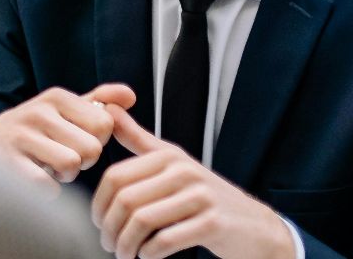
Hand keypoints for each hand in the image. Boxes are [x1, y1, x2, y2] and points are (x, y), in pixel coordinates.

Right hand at [0, 83, 135, 193]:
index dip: (96, 140)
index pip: (105, 124)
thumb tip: (130, 96)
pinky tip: (33, 179)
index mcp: (55, 97)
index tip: (75, 140)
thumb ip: (98, 102)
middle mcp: (36, 111)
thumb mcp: (63, 111)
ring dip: (64, 176)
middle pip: (92, 148)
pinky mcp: (7, 164)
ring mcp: (19, 137)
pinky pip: (48, 187)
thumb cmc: (33, 133)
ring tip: (46, 166)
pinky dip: (46, 191)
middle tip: (59, 156)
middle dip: (81, 161)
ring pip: (71, 166)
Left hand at [93, 106, 296, 258]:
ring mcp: (201, 197)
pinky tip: (148, 256)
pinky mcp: (213, 223)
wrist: (255, 226)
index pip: (116, 177)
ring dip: (127, 244)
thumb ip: (139, 140)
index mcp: (168, 156)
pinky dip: (150, 252)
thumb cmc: (206, 196)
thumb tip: (108, 109)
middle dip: (110, 228)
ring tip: (124, 254)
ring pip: (143, 221)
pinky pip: (167, 239)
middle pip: (126, 200)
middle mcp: (183, 172)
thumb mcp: (173, 162)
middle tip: (108, 243)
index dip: (99, 204)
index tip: (97, 222)